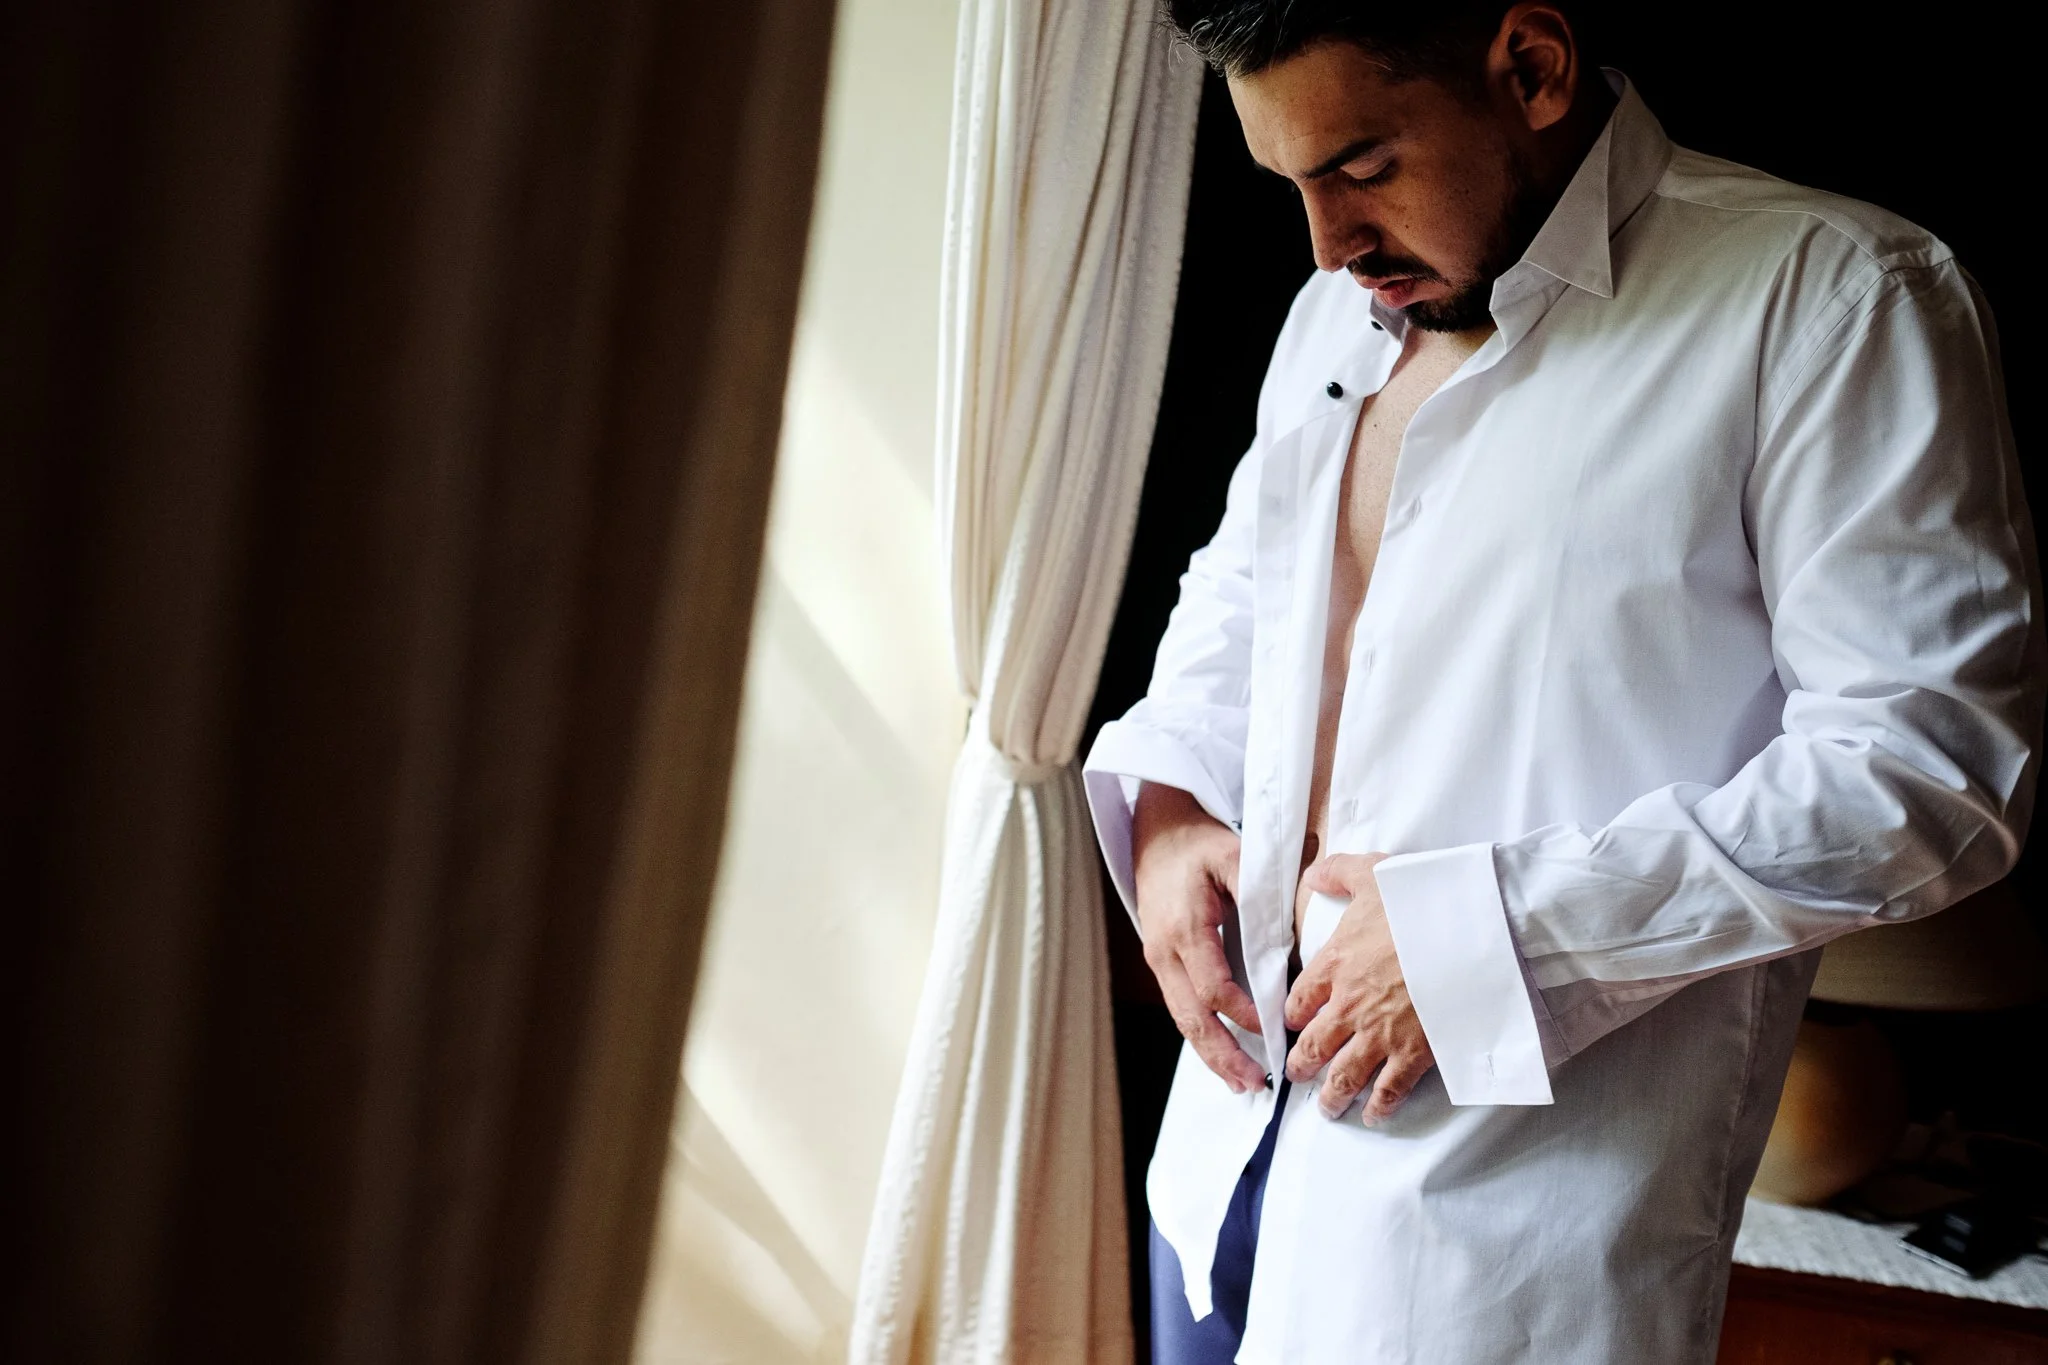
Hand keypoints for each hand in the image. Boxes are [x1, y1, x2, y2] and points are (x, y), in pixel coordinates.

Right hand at [1132, 783, 1267, 1093]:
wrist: (1156, 832)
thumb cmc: (1198, 844)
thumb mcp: (1235, 857)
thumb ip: (1260, 898)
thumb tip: (1286, 944)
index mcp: (1184, 928)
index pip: (1214, 987)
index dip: (1244, 1014)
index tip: (1276, 1029)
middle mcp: (1164, 952)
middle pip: (1192, 1017)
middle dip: (1223, 1055)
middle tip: (1255, 1083)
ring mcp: (1158, 959)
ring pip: (1183, 1019)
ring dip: (1211, 1054)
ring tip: (1242, 1082)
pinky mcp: (1161, 962)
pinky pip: (1181, 1007)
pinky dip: (1202, 1035)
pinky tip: (1223, 1055)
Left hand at [1284, 853, 1434, 1123]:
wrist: (1473, 933)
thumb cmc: (1423, 902)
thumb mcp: (1373, 873)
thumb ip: (1337, 872)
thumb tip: (1312, 875)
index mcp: (1335, 964)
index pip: (1299, 1001)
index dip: (1292, 1017)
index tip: (1292, 1025)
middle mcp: (1350, 1006)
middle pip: (1313, 1046)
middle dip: (1301, 1065)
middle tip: (1297, 1075)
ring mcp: (1381, 1034)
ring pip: (1344, 1076)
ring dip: (1331, 1095)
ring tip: (1327, 1108)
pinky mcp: (1415, 1054)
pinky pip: (1390, 1090)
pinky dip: (1379, 1107)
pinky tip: (1373, 1116)